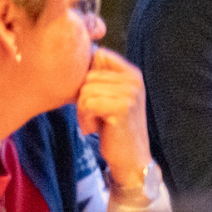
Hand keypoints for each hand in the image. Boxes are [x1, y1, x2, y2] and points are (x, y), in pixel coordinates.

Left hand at [75, 48, 151, 182]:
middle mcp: (134, 79)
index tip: (94, 95)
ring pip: (85, 90)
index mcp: (132, 72)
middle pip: (87, 75)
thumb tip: (77, 54)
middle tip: (94, 114)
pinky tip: (95, 128)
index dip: (86, 74)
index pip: (98, 55)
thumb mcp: (110, 96)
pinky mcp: (122, 107)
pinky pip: (87, 103)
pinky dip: (85, 118)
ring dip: (83, 110)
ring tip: (95, 121)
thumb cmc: (113, 126)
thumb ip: (99, 76)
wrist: (131, 157)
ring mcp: (130, 93)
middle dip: (83, 96)